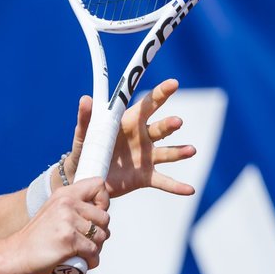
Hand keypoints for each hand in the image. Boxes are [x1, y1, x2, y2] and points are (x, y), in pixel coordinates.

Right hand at [14, 178, 110, 273]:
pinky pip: (94, 252)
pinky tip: (78, 261)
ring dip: (94, 249)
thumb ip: (74, 208)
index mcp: (64, 194)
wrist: (15, 255)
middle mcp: (67, 204)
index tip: (92, 217)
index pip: (98, 185)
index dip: (103, 203)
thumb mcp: (53, 213)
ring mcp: (68, 222)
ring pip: (101, 237)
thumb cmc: (36, 239)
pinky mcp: (69, 240)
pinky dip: (90, 261)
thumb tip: (102, 215)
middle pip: (105, 217)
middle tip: (84, 242)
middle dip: (99, 233)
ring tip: (79, 253)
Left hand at [65, 78, 196, 197]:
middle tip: (177, 122)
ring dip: (179, 152)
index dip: (161, 93)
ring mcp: (146, 158)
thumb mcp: (84, 134)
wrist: (85, 178)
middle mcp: (143, 138)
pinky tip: (189, 189)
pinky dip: (176, 186)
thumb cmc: (86, 149)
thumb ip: (86, 118)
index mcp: (129, 122)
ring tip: (190, 150)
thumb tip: (85, 99)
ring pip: (167, 154)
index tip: (174, 84)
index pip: (148, 105)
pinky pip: (163, 181)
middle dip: (169, 125)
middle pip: (161, 128)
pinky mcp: (145, 177)